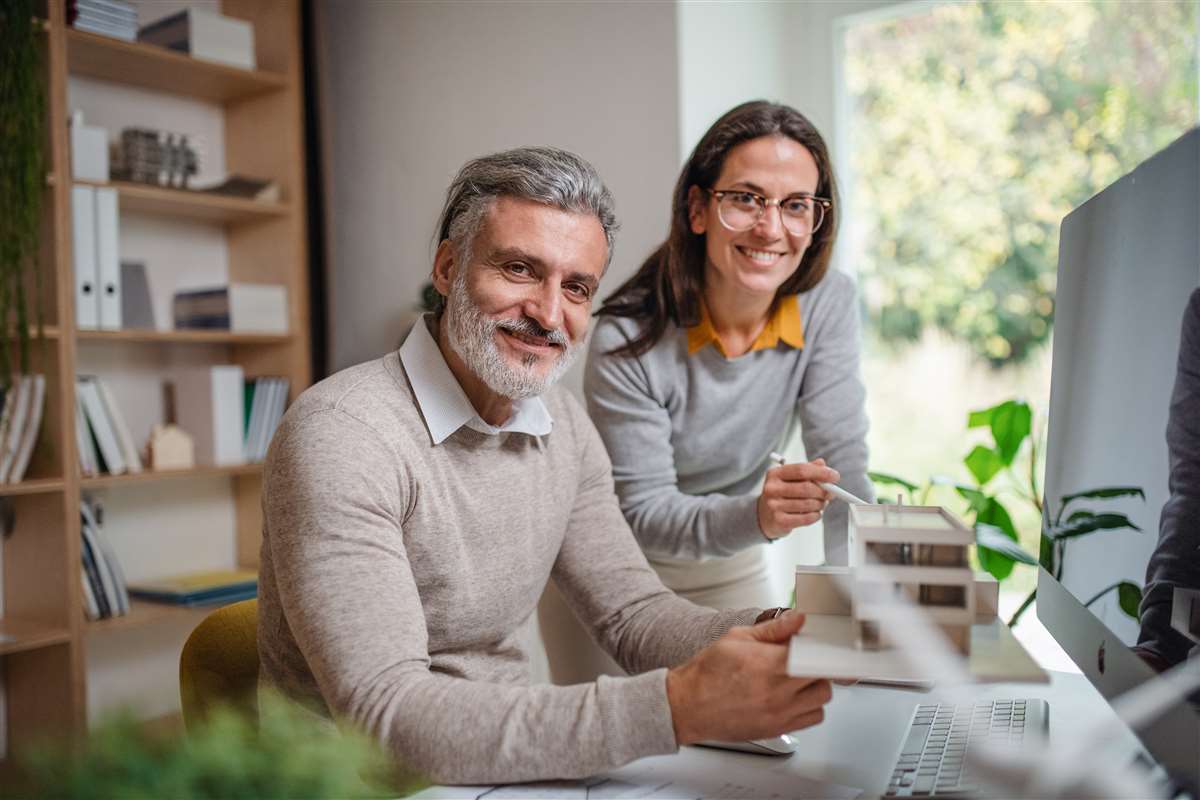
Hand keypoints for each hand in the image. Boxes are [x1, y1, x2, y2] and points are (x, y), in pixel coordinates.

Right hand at [665, 611, 833, 744]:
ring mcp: (779, 714)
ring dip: (815, 687)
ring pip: (822, 700)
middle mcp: (777, 693)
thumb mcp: (737, 638)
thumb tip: (796, 619)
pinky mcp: (778, 729)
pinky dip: (809, 708)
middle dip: (817, 667)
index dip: (821, 650)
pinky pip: (811, 719)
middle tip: (804, 660)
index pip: (815, 657)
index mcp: (769, 665)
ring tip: (798, 679)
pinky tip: (793, 697)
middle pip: (823, 679)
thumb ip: (773, 630)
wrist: (688, 705)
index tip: (817, 646)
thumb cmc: (707, 673)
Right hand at [757, 458, 839, 538]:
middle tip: (831, 493)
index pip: (802, 470)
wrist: (765, 516)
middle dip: (823, 491)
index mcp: (775, 474)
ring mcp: (774, 505)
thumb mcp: (790, 479)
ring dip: (820, 504)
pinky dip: (815, 516)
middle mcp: (772, 488)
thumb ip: (807, 470)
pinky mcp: (779, 521)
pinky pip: (805, 518)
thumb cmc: (782, 495)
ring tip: (821, 504)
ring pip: (808, 504)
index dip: (821, 473)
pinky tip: (815, 513)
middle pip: (806, 488)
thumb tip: (822, 464)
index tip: (835, 476)